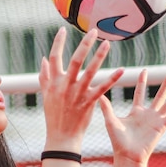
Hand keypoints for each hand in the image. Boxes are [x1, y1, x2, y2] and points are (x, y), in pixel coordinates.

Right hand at [39, 27, 123, 148]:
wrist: (61, 136)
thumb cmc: (54, 115)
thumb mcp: (46, 94)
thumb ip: (44, 76)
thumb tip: (43, 59)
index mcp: (54, 82)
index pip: (54, 57)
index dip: (58, 43)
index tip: (62, 30)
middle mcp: (65, 85)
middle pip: (75, 60)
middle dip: (84, 44)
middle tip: (93, 31)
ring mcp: (78, 94)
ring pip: (90, 71)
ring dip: (99, 56)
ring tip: (107, 43)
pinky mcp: (89, 102)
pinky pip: (102, 88)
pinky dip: (112, 78)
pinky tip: (122, 70)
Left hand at [99, 69, 165, 164]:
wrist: (127, 155)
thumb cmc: (118, 141)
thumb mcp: (111, 121)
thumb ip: (106, 108)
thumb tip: (97, 95)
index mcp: (136, 112)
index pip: (140, 93)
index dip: (142, 81)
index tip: (144, 70)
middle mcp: (148, 114)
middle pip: (159, 94)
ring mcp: (156, 120)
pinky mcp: (161, 127)